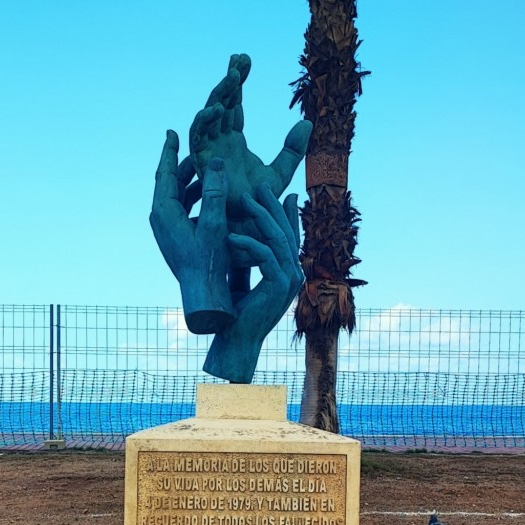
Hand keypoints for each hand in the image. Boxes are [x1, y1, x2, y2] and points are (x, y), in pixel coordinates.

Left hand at [149, 130, 234, 333]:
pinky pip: (184, 210)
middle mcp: (162, 220)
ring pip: (178, 197)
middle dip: (183, 165)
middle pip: (170, 183)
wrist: (204, 298)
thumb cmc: (209, 263)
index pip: (164, 173)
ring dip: (193, 182)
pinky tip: (213, 197)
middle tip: (196, 147)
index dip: (169, 151)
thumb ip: (214, 192)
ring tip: (209, 170)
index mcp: (164, 213)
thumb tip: (215, 161)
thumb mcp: (213, 225)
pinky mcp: (177, 239)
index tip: (172, 132)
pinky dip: (197, 198)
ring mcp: (168, 230)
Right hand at [189, 54, 312, 243]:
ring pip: (209, 115)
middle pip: (222, 103)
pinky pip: (198, 138)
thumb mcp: (281, 172)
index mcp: (233, 141)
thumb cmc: (259, 204)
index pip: (235, 104)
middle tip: (240, 58)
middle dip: (229, 80)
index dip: (239, 81)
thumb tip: (307, 122)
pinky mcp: (201, 163)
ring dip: (219, 95)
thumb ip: (292, 149)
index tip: (246, 57)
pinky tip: (217, 108)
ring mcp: (209, 151)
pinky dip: (204, 122)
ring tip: (233, 76)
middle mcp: (219, 142)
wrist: (247, 227)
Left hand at [203, 184, 304, 382]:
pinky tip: (231, 237)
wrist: (237, 340)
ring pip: (278, 239)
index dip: (286, 212)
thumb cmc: (237, 311)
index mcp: (288, 270)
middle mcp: (294, 273)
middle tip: (260, 185)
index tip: (279, 191)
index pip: (290, 234)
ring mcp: (289, 280)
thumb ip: (247, 259)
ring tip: (244, 200)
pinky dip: (249, 244)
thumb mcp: (243, 277)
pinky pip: (266, 256)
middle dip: (273, 206)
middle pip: (287, 231)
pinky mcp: (278, 286)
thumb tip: (238, 236)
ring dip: (260, 217)